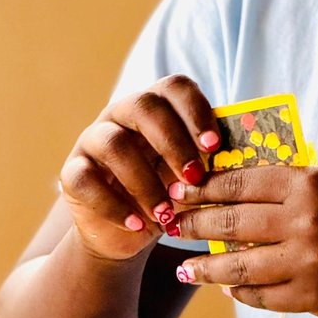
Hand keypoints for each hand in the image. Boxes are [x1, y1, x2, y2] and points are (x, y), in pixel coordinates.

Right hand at [58, 75, 220, 260]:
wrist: (129, 230)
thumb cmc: (170, 192)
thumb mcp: (193, 175)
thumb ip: (210, 160)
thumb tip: (245, 159)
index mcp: (157, 106)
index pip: (175, 87)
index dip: (196, 111)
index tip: (214, 145)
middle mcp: (122, 115)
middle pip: (143, 106)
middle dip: (173, 143)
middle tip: (195, 179)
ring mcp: (92, 141)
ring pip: (113, 144)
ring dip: (145, 181)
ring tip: (166, 214)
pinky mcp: (72, 173)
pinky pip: (84, 180)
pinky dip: (114, 206)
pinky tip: (138, 226)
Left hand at [169, 164, 317, 317]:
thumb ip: (297, 188)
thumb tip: (243, 192)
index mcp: (311, 184)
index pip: (240, 182)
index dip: (204, 187)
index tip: (182, 189)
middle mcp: (303, 221)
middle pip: (229, 222)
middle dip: (193, 224)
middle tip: (171, 225)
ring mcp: (306, 263)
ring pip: (236, 266)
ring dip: (205, 268)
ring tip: (185, 267)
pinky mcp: (311, 298)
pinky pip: (262, 296)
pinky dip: (241, 293)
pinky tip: (228, 290)